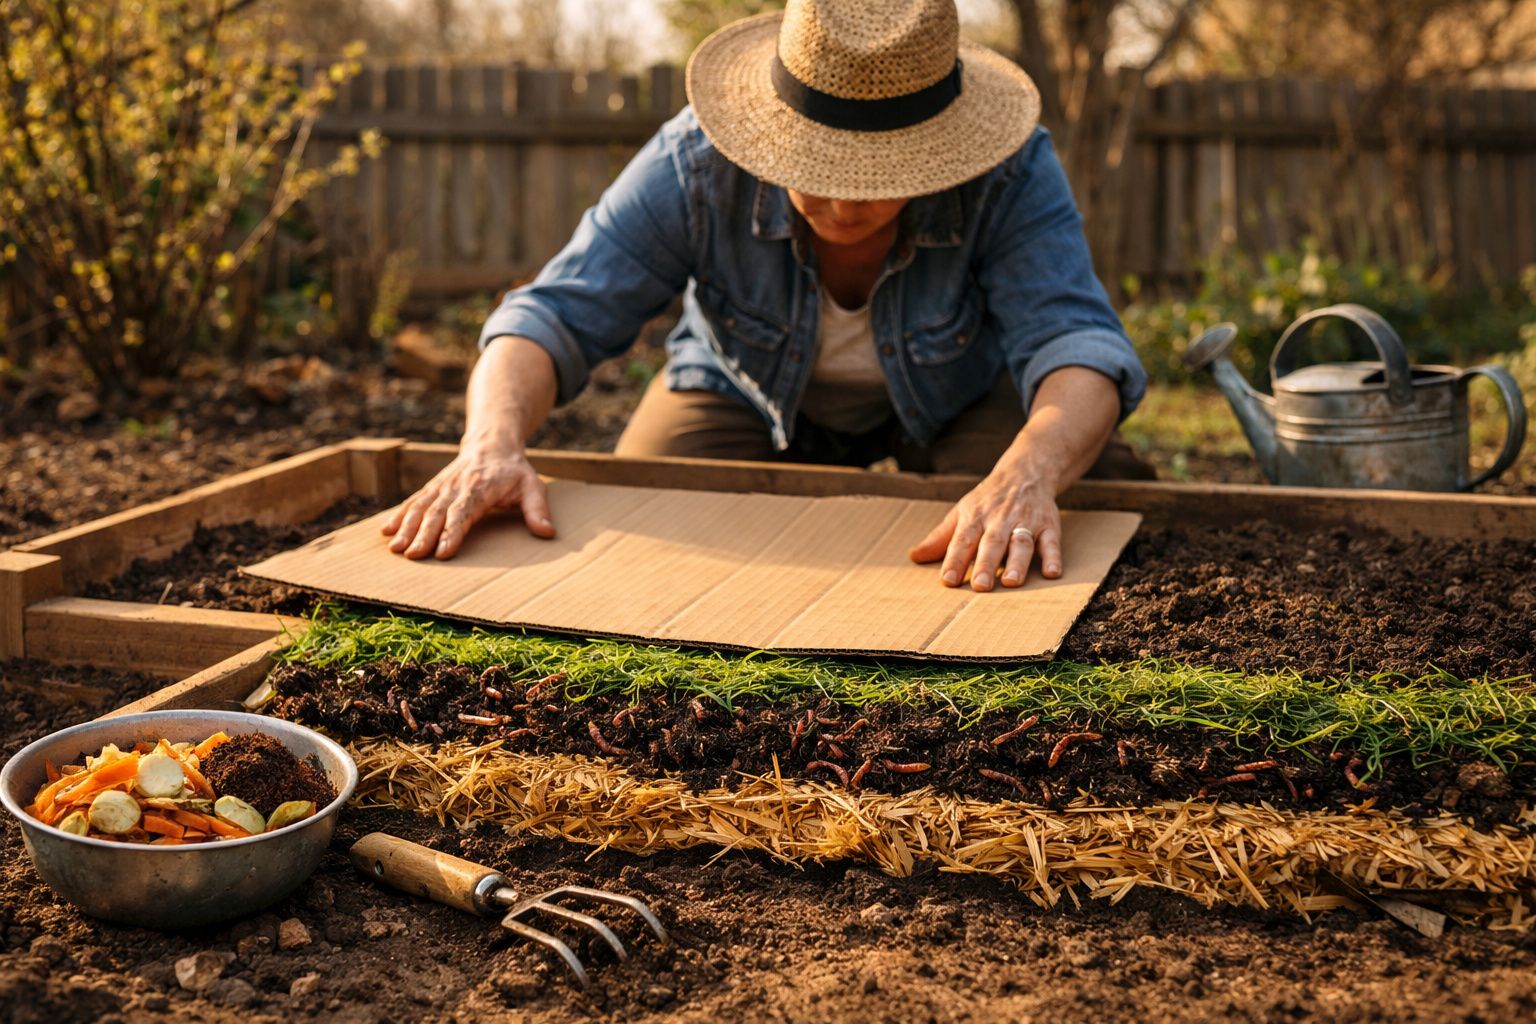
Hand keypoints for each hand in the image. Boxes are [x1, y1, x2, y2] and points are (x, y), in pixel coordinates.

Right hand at [381, 446, 554, 559]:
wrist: (492, 443)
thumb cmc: (514, 471)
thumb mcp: (533, 485)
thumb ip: (537, 508)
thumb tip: (547, 533)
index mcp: (481, 487)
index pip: (464, 512)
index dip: (453, 532)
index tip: (443, 552)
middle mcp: (456, 486)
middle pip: (437, 512)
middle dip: (423, 535)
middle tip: (412, 556)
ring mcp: (442, 486)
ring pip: (421, 507)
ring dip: (406, 528)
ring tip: (395, 549)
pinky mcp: (433, 487)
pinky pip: (413, 501)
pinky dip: (399, 516)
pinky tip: (387, 531)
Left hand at [908, 469, 1062, 590]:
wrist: (1025, 471)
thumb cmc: (988, 500)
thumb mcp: (961, 512)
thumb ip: (940, 537)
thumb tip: (914, 556)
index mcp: (975, 517)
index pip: (963, 540)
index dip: (954, 560)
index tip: (947, 581)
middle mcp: (1000, 519)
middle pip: (992, 543)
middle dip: (986, 564)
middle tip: (980, 586)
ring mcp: (1026, 522)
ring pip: (1021, 542)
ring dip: (1018, 562)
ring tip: (1011, 582)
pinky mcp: (1049, 525)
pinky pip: (1052, 542)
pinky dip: (1053, 557)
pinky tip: (1052, 573)